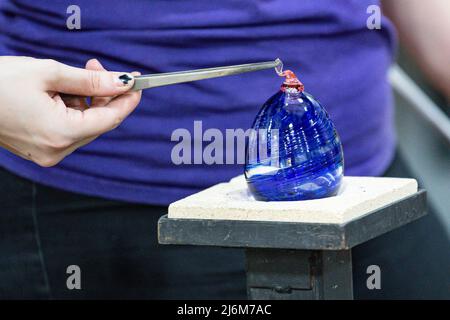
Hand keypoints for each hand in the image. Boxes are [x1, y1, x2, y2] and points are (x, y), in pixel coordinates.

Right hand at [0, 56, 141, 166]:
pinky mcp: (40, 149)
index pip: (110, 119)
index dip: (127, 100)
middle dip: (105, 95)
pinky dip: (73, 111)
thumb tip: (122, 83)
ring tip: (73, 77)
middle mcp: (57, 150)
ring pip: (85, 126)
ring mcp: (48, 153)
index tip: (137, 84)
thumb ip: (91, 81)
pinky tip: (62, 93)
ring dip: (87, 101)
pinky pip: (69, 130)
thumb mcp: (49, 73)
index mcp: (61, 133)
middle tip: (99, 69)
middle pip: (99, 123)